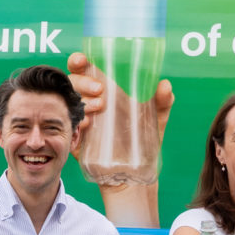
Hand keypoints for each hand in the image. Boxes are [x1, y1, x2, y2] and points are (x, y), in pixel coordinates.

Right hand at [67, 52, 173, 225]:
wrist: (133, 174)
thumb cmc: (142, 139)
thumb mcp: (156, 119)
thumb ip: (163, 102)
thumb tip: (165, 85)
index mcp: (104, 89)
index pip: (84, 69)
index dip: (78, 61)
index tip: (82, 60)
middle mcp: (89, 101)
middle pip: (73, 82)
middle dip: (82, 81)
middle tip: (100, 90)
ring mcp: (80, 119)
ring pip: (69, 102)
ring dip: (81, 100)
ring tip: (100, 106)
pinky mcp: (76, 139)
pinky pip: (69, 127)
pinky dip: (77, 122)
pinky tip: (88, 125)